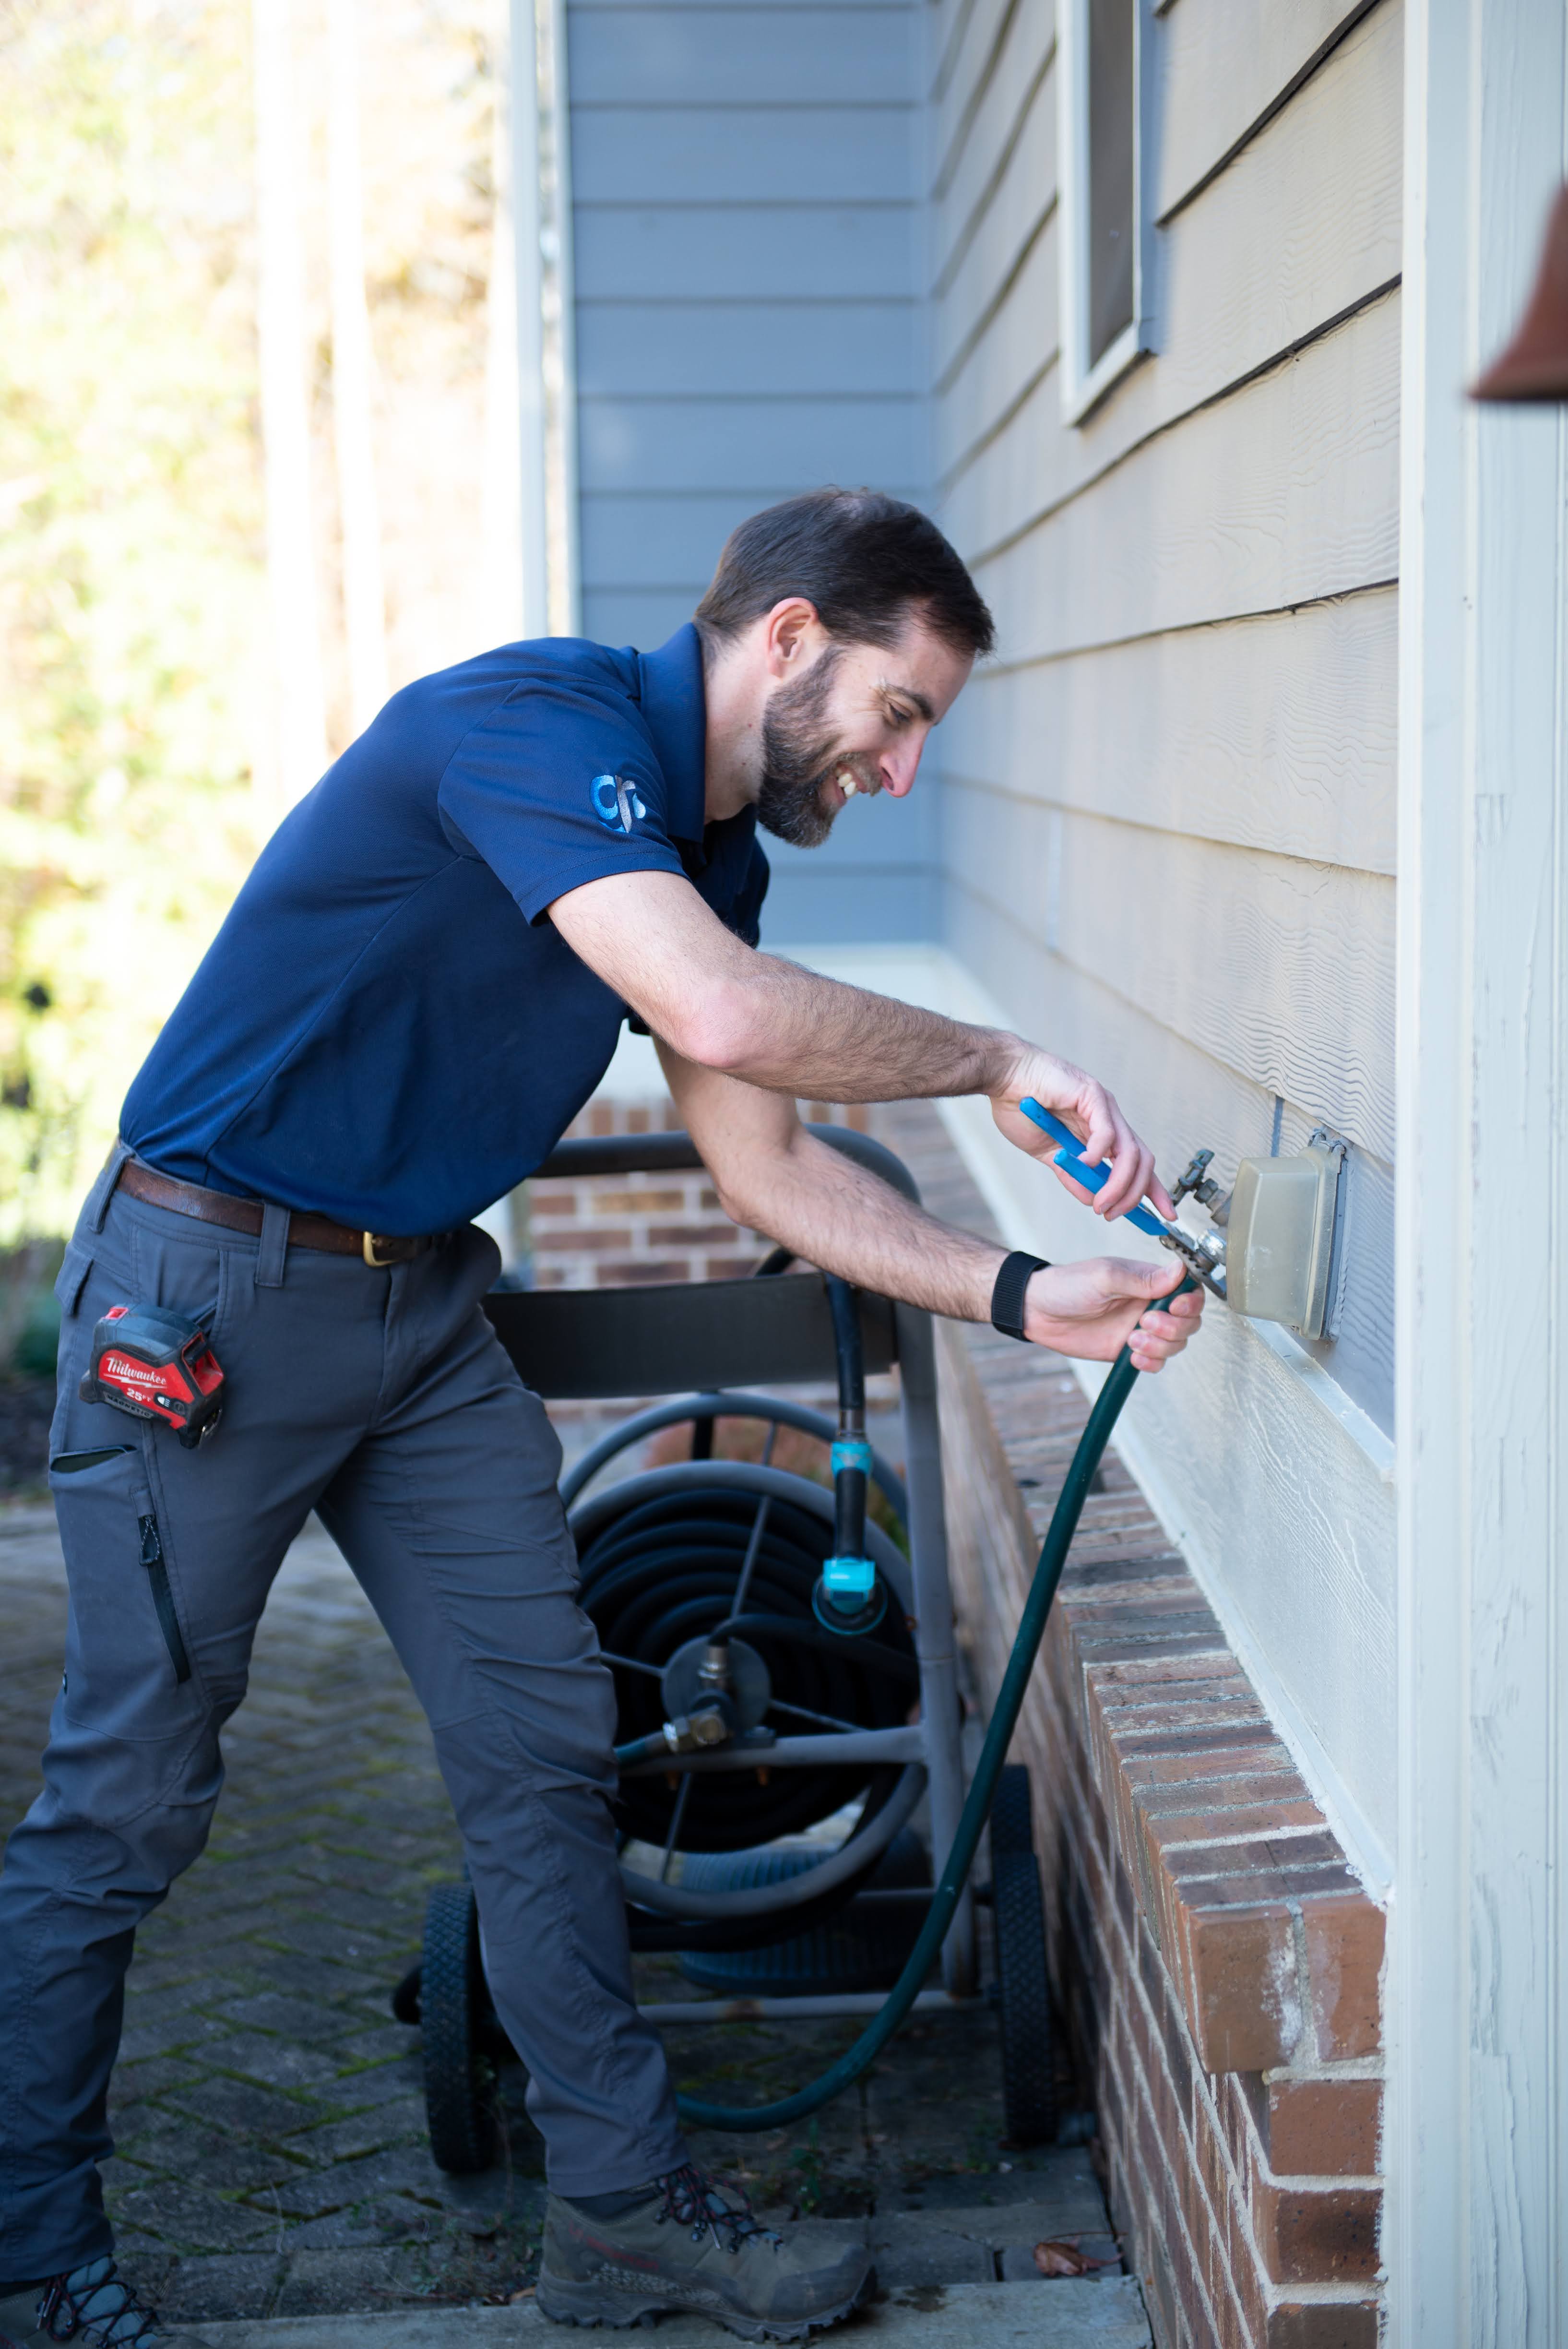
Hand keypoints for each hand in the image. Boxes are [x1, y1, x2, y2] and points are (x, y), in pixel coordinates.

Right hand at [991, 1046, 1174, 1222]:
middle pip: (1143, 1161)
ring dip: (1118, 1184)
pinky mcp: (1092, 1095)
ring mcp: (1104, 1107)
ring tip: (1101, 1202)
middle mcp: (1110, 1119)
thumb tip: (1091, 1199)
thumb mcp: (1049, 1154)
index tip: (1163, 1217)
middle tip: (1116, 1214)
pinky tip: (1080, 1164)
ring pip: (1130, 1152)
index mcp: (1103, 1132)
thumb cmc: (1023, 1107)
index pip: (1137, 1165)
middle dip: (1138, 1194)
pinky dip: (1096, 1155)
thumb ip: (1071, 1175)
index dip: (1152, 1191)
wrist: (1004, 1076)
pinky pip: (1106, 1133)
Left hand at [1024, 1257, 1203, 1371]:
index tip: (1176, 1306)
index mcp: (1149, 1281)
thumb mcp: (1105, 1276)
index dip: (1191, 1301)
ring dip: (1160, 1346)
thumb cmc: (1069, 1285)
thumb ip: (1143, 1278)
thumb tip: (1180, 1270)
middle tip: (1144, 1323)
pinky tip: (1133, 1356)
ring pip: (1176, 1343)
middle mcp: (1150, 1304)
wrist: (1039, 1311)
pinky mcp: (1129, 1350)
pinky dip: (1151, 1362)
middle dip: (1174, 1327)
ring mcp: (1142, 1329)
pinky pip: (1156, 1362)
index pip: (1189, 1290)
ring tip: (1132, 1339)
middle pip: (1189, 1321)